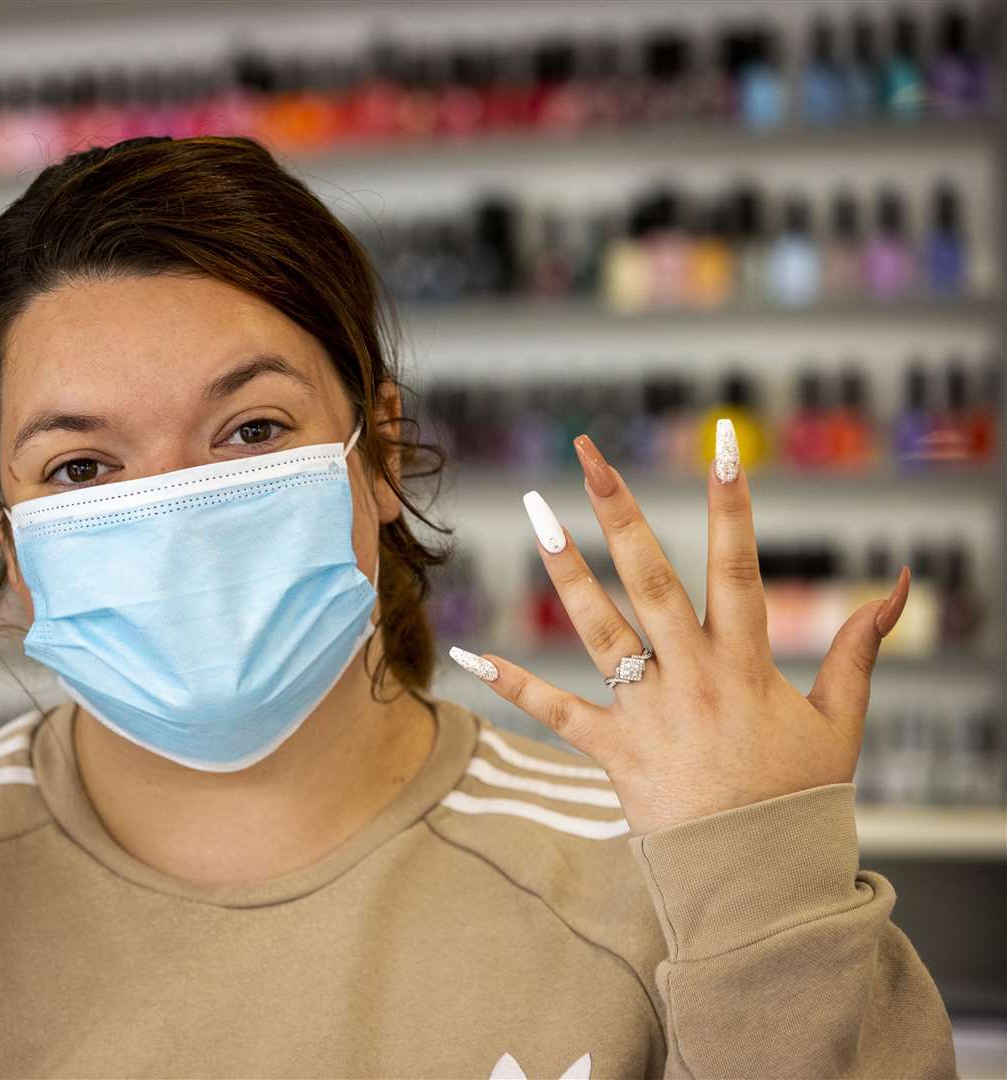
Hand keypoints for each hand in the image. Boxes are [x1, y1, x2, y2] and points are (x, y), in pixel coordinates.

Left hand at [449, 422, 909, 834]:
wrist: (761, 881)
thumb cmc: (800, 797)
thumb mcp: (841, 720)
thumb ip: (860, 647)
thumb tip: (902, 584)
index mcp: (746, 664)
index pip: (739, 567)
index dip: (733, 505)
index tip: (722, 446)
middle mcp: (693, 678)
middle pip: (653, 581)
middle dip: (623, 513)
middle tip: (590, 456)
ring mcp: (649, 713)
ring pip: (600, 629)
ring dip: (566, 571)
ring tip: (537, 515)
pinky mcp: (613, 752)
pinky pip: (554, 712)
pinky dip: (511, 683)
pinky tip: (466, 653)